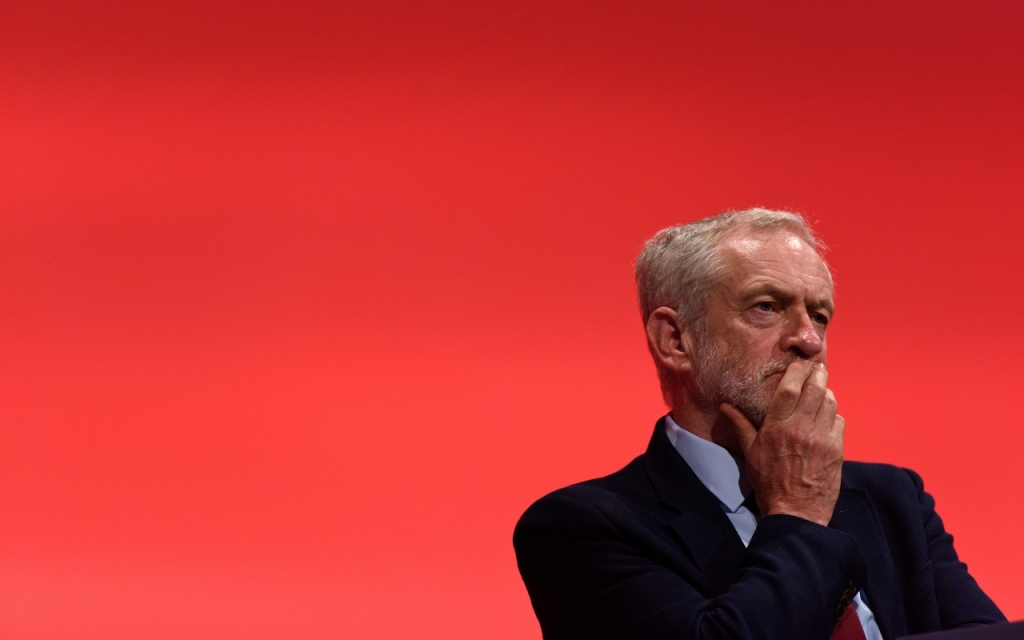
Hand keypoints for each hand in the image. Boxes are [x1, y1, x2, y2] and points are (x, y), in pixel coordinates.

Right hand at [720, 360, 844, 526]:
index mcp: (776, 428)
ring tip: (822, 390)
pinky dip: (834, 415)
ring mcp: (821, 439)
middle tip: (818, 367)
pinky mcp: (837, 450)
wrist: (795, 512)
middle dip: (817, 374)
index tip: (800, 363)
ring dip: (826, 393)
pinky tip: (827, 418)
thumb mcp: (750, 453)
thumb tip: (726, 406)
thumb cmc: (769, 482)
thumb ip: (741, 425)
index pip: (789, 389)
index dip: (796, 371)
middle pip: (814, 390)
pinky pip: (839, 422)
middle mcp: (799, 429)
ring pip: (829, 403)